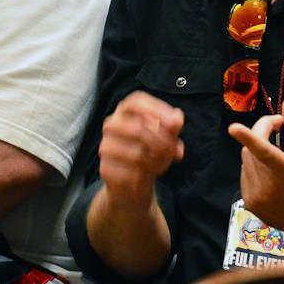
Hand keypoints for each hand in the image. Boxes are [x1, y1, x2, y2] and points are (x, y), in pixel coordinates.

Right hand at [98, 91, 184, 207]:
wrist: (132, 181)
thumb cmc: (150, 151)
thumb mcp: (166, 136)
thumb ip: (172, 126)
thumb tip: (177, 119)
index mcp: (126, 110)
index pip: (136, 102)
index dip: (157, 110)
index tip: (175, 124)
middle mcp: (112, 124)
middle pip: (137, 127)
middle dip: (162, 141)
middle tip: (174, 150)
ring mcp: (106, 146)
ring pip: (136, 153)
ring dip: (157, 161)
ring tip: (164, 162)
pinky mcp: (105, 168)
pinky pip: (131, 172)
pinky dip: (146, 175)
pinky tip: (149, 174)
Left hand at [228, 98, 283, 243]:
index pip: (265, 152)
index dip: (249, 138)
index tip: (233, 128)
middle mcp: (269, 188)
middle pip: (251, 149)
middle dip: (262, 132)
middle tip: (279, 126)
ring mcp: (257, 199)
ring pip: (246, 160)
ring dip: (257, 150)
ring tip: (279, 154)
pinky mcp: (250, 204)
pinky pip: (245, 174)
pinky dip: (254, 166)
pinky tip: (271, 172)